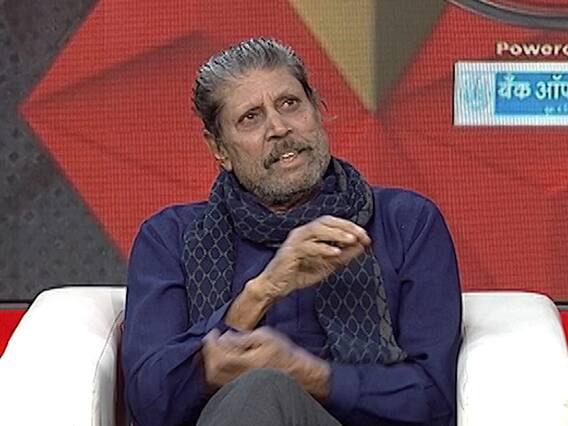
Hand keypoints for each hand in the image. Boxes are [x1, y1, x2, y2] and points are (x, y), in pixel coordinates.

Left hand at [201, 327, 295, 388]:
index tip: (212, 333)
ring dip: (211, 360)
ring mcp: (240, 382)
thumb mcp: (264, 336)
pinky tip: (222, 358)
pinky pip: (221, 379)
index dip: (211, 343)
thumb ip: (242, 338)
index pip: (219, 355)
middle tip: (212, 339)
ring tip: (216, 347)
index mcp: (246, 362)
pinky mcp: (242, 384)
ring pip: (215, 376)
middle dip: (209, 351)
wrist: (295, 369)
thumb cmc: (282, 352)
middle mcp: (240, 375)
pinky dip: (217, 368)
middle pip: (214, 368)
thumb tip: (224, 338)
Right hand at [254, 215, 370, 298]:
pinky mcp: (289, 251)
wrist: (276, 287)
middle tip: (361, 235)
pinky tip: (335, 253)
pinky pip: (307, 246)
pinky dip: (322, 248)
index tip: (366, 236)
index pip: (332, 222)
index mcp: (311, 233)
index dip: (350, 227)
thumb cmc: (299, 274)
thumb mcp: (327, 265)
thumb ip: (344, 256)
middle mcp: (302, 232)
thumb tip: (362, 246)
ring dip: (335, 234)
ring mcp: (295, 240)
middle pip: (325, 221)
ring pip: (316, 229)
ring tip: (351, 240)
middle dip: (345, 227)